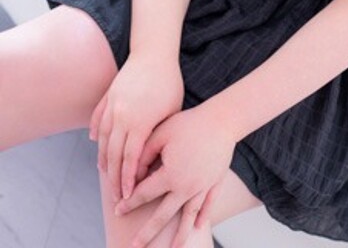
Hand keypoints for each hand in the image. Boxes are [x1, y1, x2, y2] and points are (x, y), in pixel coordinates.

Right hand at [89, 52, 183, 203]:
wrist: (154, 53)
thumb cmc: (169, 82)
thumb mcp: (171, 111)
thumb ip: (158, 135)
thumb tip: (153, 158)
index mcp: (138, 123)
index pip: (129, 159)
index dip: (127, 179)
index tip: (127, 195)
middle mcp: (121, 117)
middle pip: (112, 154)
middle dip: (113, 177)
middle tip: (115, 194)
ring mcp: (112, 106)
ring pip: (101, 139)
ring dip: (102, 157)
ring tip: (104, 172)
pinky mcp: (108, 96)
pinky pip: (98, 119)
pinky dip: (95, 133)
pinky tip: (94, 142)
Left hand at [114, 104, 235, 247]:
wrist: (223, 119)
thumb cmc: (189, 123)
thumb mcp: (161, 134)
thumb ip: (143, 154)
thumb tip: (132, 175)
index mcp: (171, 175)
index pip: (144, 193)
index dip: (129, 202)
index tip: (117, 211)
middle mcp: (186, 187)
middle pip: (163, 215)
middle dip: (147, 232)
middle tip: (134, 247)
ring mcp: (203, 187)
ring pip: (188, 216)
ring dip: (180, 235)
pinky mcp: (216, 182)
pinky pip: (208, 204)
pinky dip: (203, 216)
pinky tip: (198, 227)